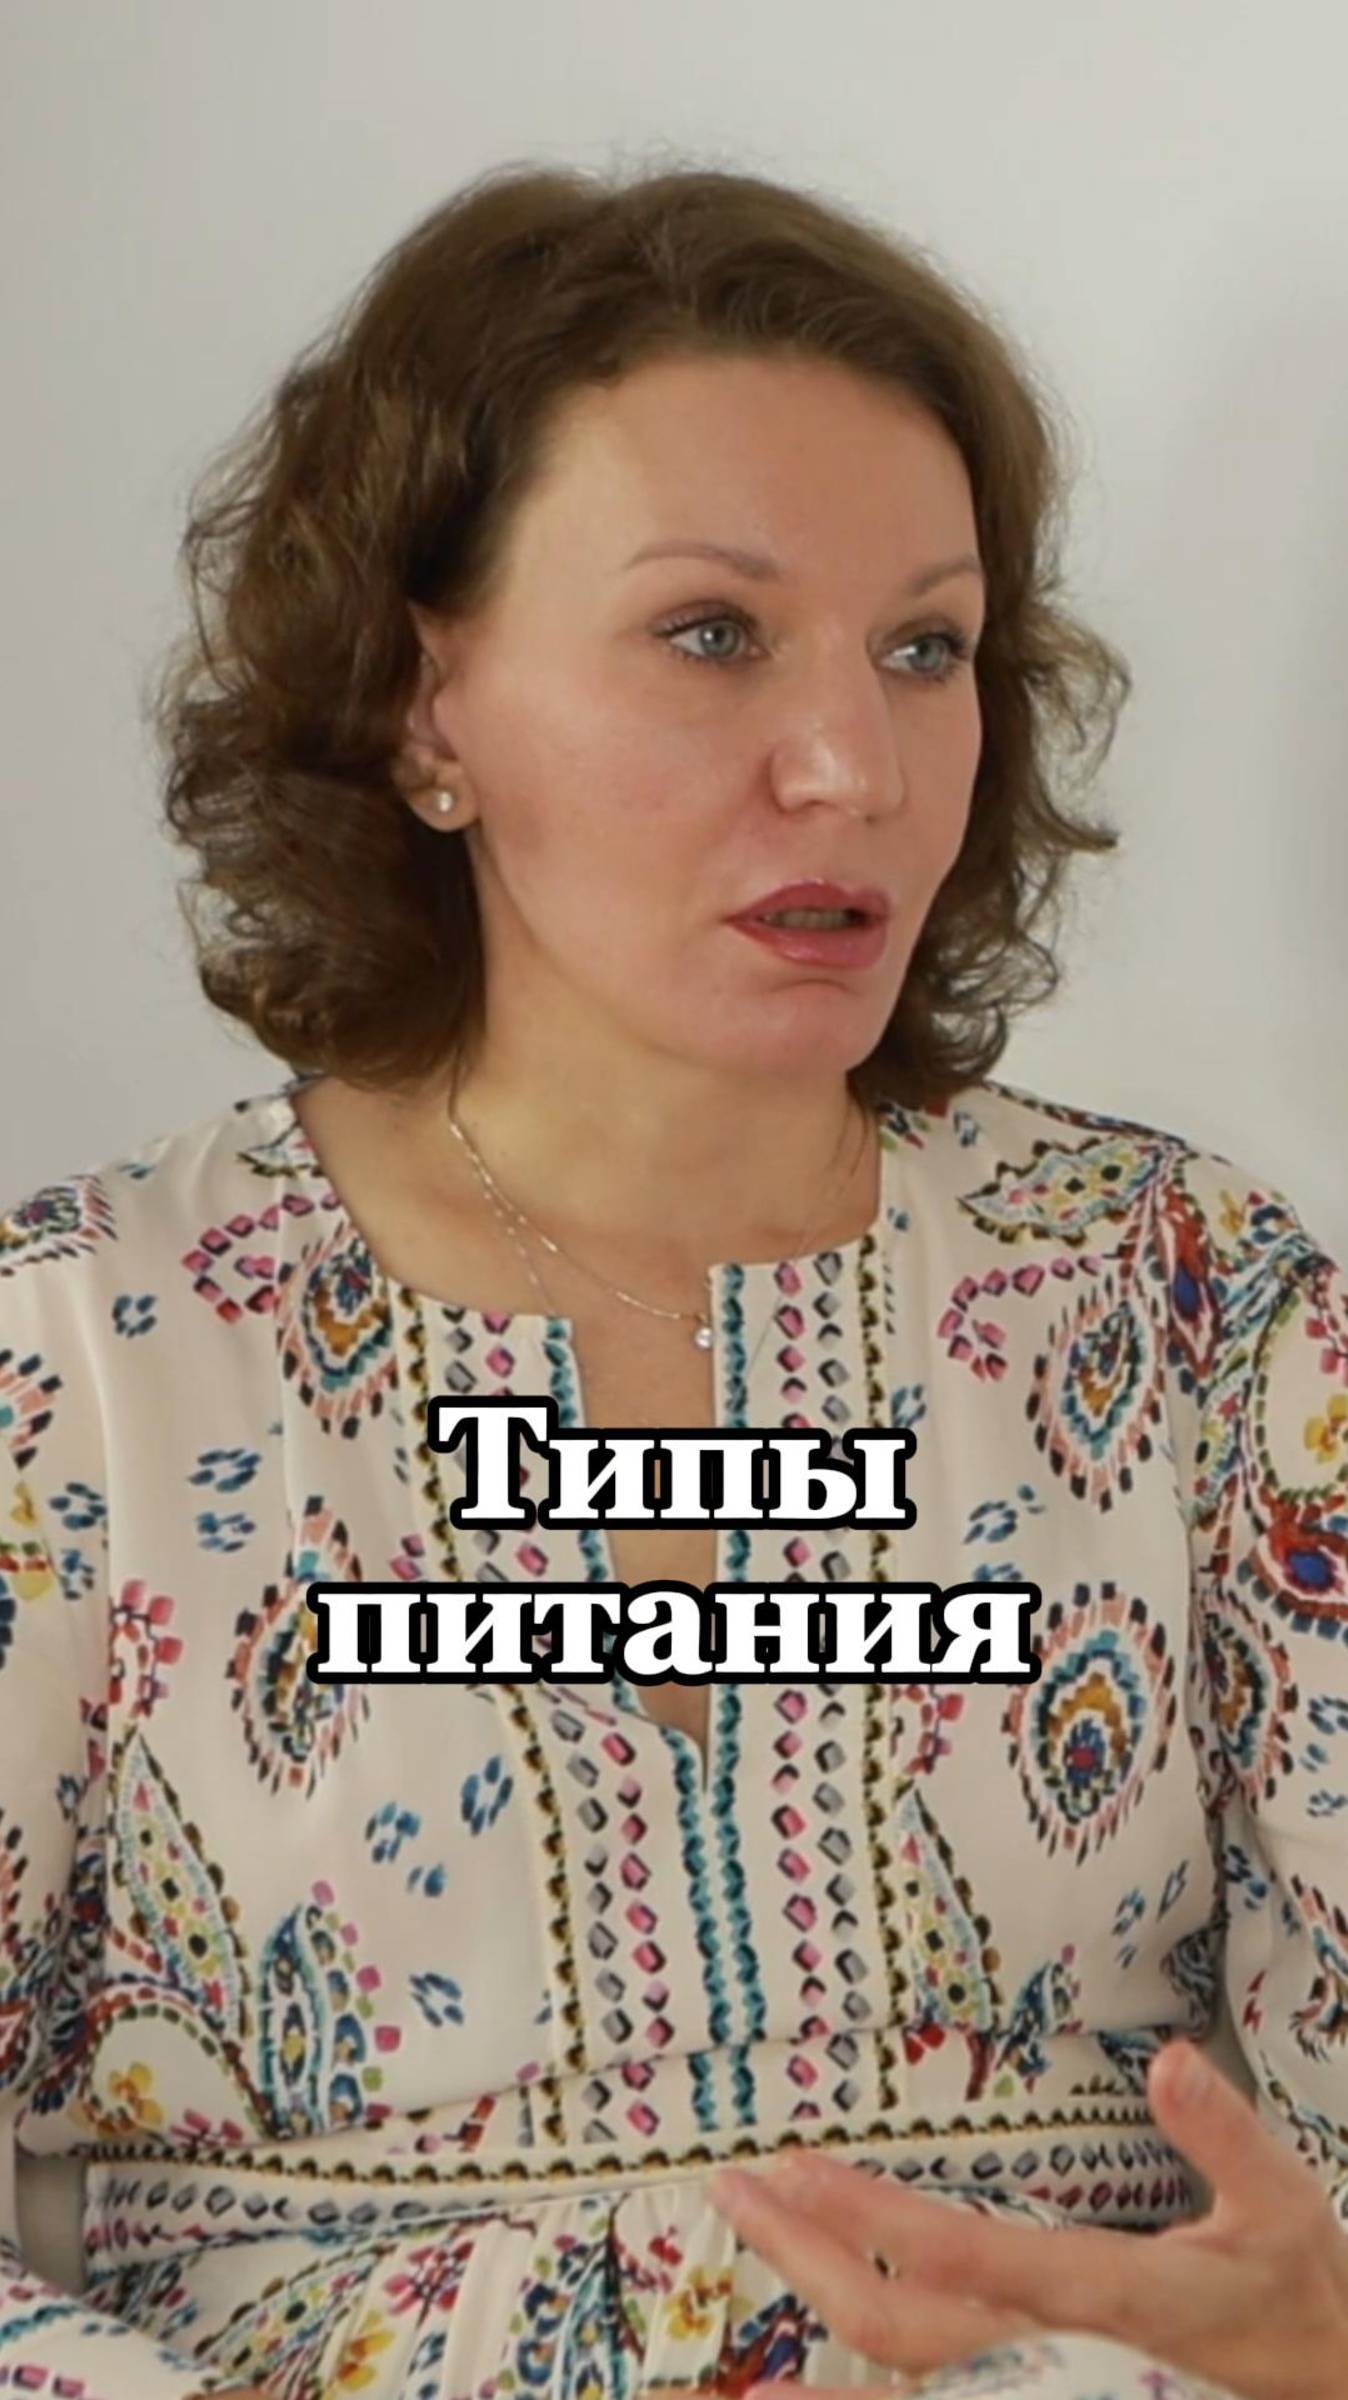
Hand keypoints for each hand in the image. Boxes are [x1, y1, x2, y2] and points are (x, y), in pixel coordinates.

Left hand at [696, 2039, 1347, 2399]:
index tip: (798, 2169)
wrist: (1324, 2394)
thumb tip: (1171, 2060)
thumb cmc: (1292, 2300)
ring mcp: (1039, 2391)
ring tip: (737, 2280)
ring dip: (812, 2329)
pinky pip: (926, 2396)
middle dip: (805, 2257)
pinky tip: (799, 2373)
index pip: (966, 2257)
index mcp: (1108, 2298)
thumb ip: (1225, 2138)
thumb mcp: (1280, 2210)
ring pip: (899, 2380)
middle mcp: (1053, 2357)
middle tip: (734, 2189)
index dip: (874, 2216)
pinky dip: (857, 2387)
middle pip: (897, 2322)